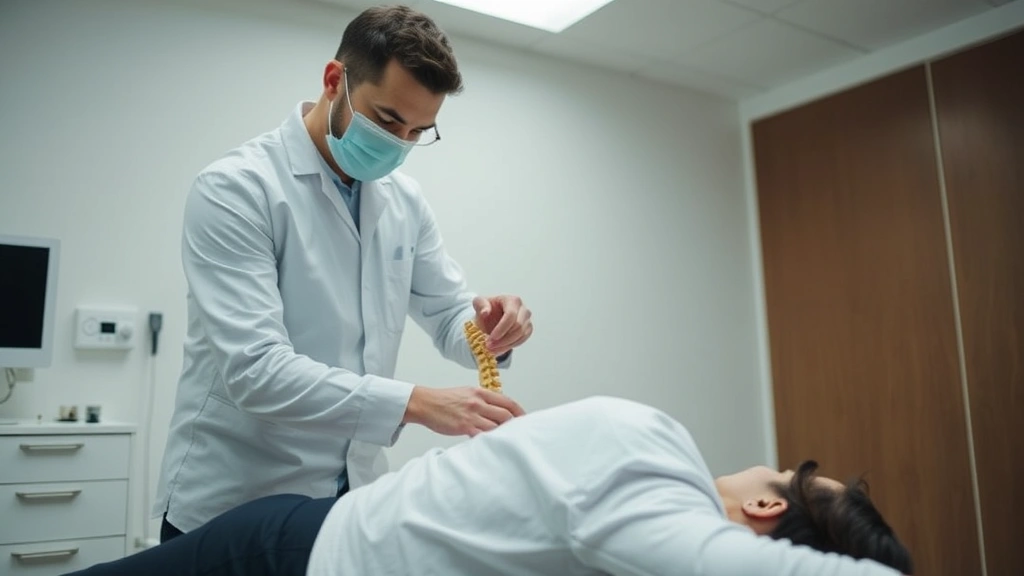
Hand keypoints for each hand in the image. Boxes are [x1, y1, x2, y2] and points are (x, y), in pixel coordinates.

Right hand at [404, 386, 525, 436]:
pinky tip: (492, 445)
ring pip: (496, 427)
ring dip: (503, 434)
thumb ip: (483, 400)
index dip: (520, 412)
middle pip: (506, 415)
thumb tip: (497, 409)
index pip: (508, 402)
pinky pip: (482, 435)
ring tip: (508, 441)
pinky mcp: (464, 427)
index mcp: (480, 393)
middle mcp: (478, 403)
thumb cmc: (444, 399)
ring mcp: (472, 415)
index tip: (525, 419)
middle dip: (515, 426)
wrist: (425, 403)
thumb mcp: (467, 392)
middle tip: (519, 433)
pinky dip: (490, 441)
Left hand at [472, 295, 532, 355]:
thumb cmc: (486, 309)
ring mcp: (527, 320)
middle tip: (489, 346)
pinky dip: (510, 346)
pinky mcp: (527, 330)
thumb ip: (480, 304)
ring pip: (521, 335)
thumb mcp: (478, 303)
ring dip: (505, 345)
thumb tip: (485, 312)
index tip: (491, 338)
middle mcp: (523, 309)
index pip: (511, 315)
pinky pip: (522, 340)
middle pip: (518, 326)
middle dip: (503, 339)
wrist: (491, 317)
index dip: (502, 328)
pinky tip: (499, 348)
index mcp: (512, 300)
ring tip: (491, 349)